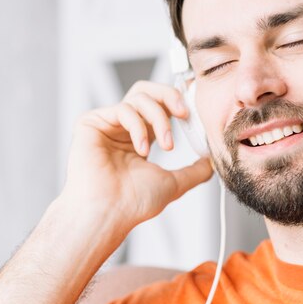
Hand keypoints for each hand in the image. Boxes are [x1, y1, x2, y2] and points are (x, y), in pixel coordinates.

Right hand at [62, 81, 212, 231]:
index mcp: (140, 137)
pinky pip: (122, 109)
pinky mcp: (91, 122)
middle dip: (170, 96)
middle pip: (147, 90)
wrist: (109, 213)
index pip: (160, 106)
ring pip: (139, 97)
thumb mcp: (174, 183)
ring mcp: (107, 123)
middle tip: (185, 113)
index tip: (195, 112)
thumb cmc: (133, 203)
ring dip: (159, 119)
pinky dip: (138, 127)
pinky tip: (141, 149)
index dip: (178, 103)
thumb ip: (194, 170)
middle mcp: (123, 128)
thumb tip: (211, 162)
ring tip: (166, 146)